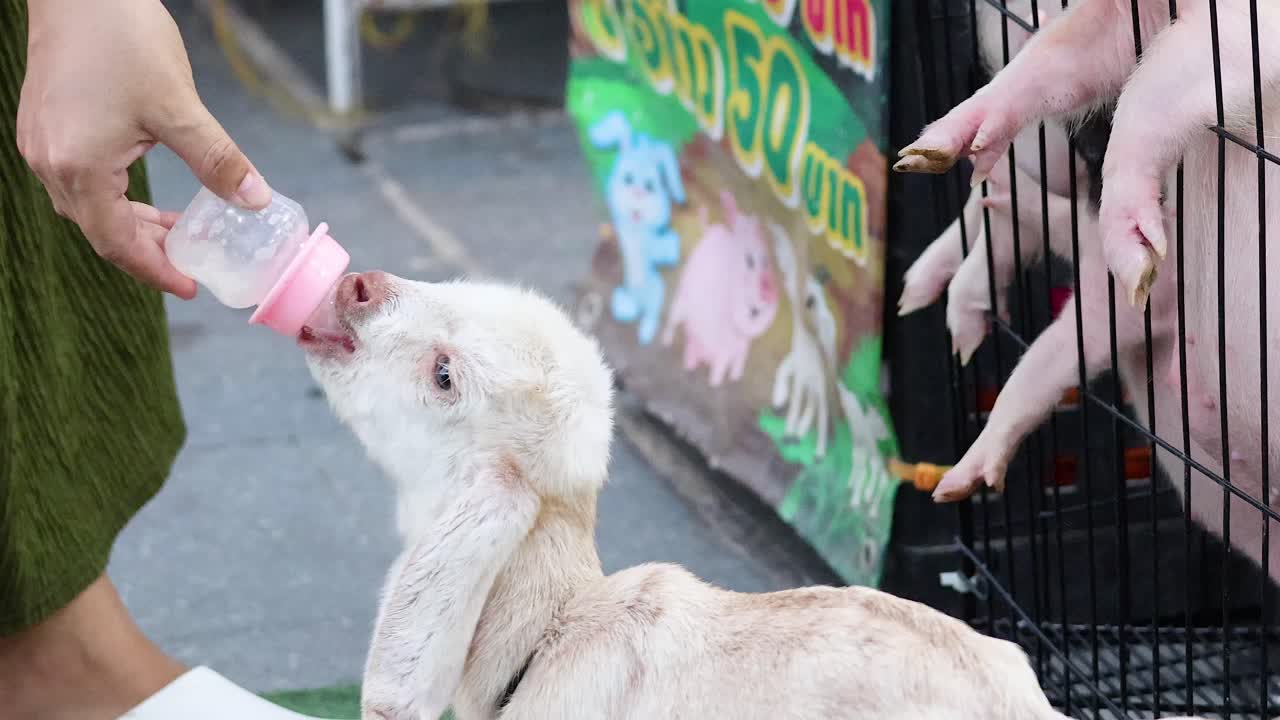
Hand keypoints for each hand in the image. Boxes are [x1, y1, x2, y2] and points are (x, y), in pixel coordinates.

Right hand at [17, 0, 272, 297]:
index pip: (117, 244)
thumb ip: (217, 160)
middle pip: (100, 229)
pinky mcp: (44, 126)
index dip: (156, 269)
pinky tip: (143, 189)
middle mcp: (50, 163)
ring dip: (130, 222)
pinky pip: (77, 179)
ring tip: (177, 227)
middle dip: (147, 249)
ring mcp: (41, 145)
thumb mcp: (179, 107)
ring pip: (88, 206)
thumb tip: (256, 200)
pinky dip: (112, 195)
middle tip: (191, 258)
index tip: (191, 285)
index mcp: (79, 168)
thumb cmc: (122, 39)